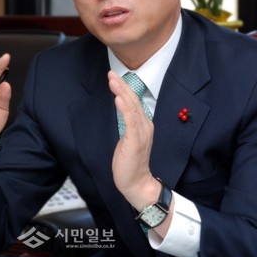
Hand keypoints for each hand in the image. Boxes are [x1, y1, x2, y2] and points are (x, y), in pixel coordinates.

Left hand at [108, 71, 160, 207]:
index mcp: (143, 125)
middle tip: (111, 73)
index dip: (124, 88)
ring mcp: (141, 132)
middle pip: (134, 100)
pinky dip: (125, 108)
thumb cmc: (130, 163)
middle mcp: (145, 126)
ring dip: (122, 92)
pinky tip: (119, 98)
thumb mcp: (127, 139)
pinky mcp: (135, 140)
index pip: (134, 101)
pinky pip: (130, 121)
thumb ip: (127, 125)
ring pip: (132, 107)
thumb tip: (120, 111)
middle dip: (122, 85)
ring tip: (113, 80)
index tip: (114, 77)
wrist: (137, 183)